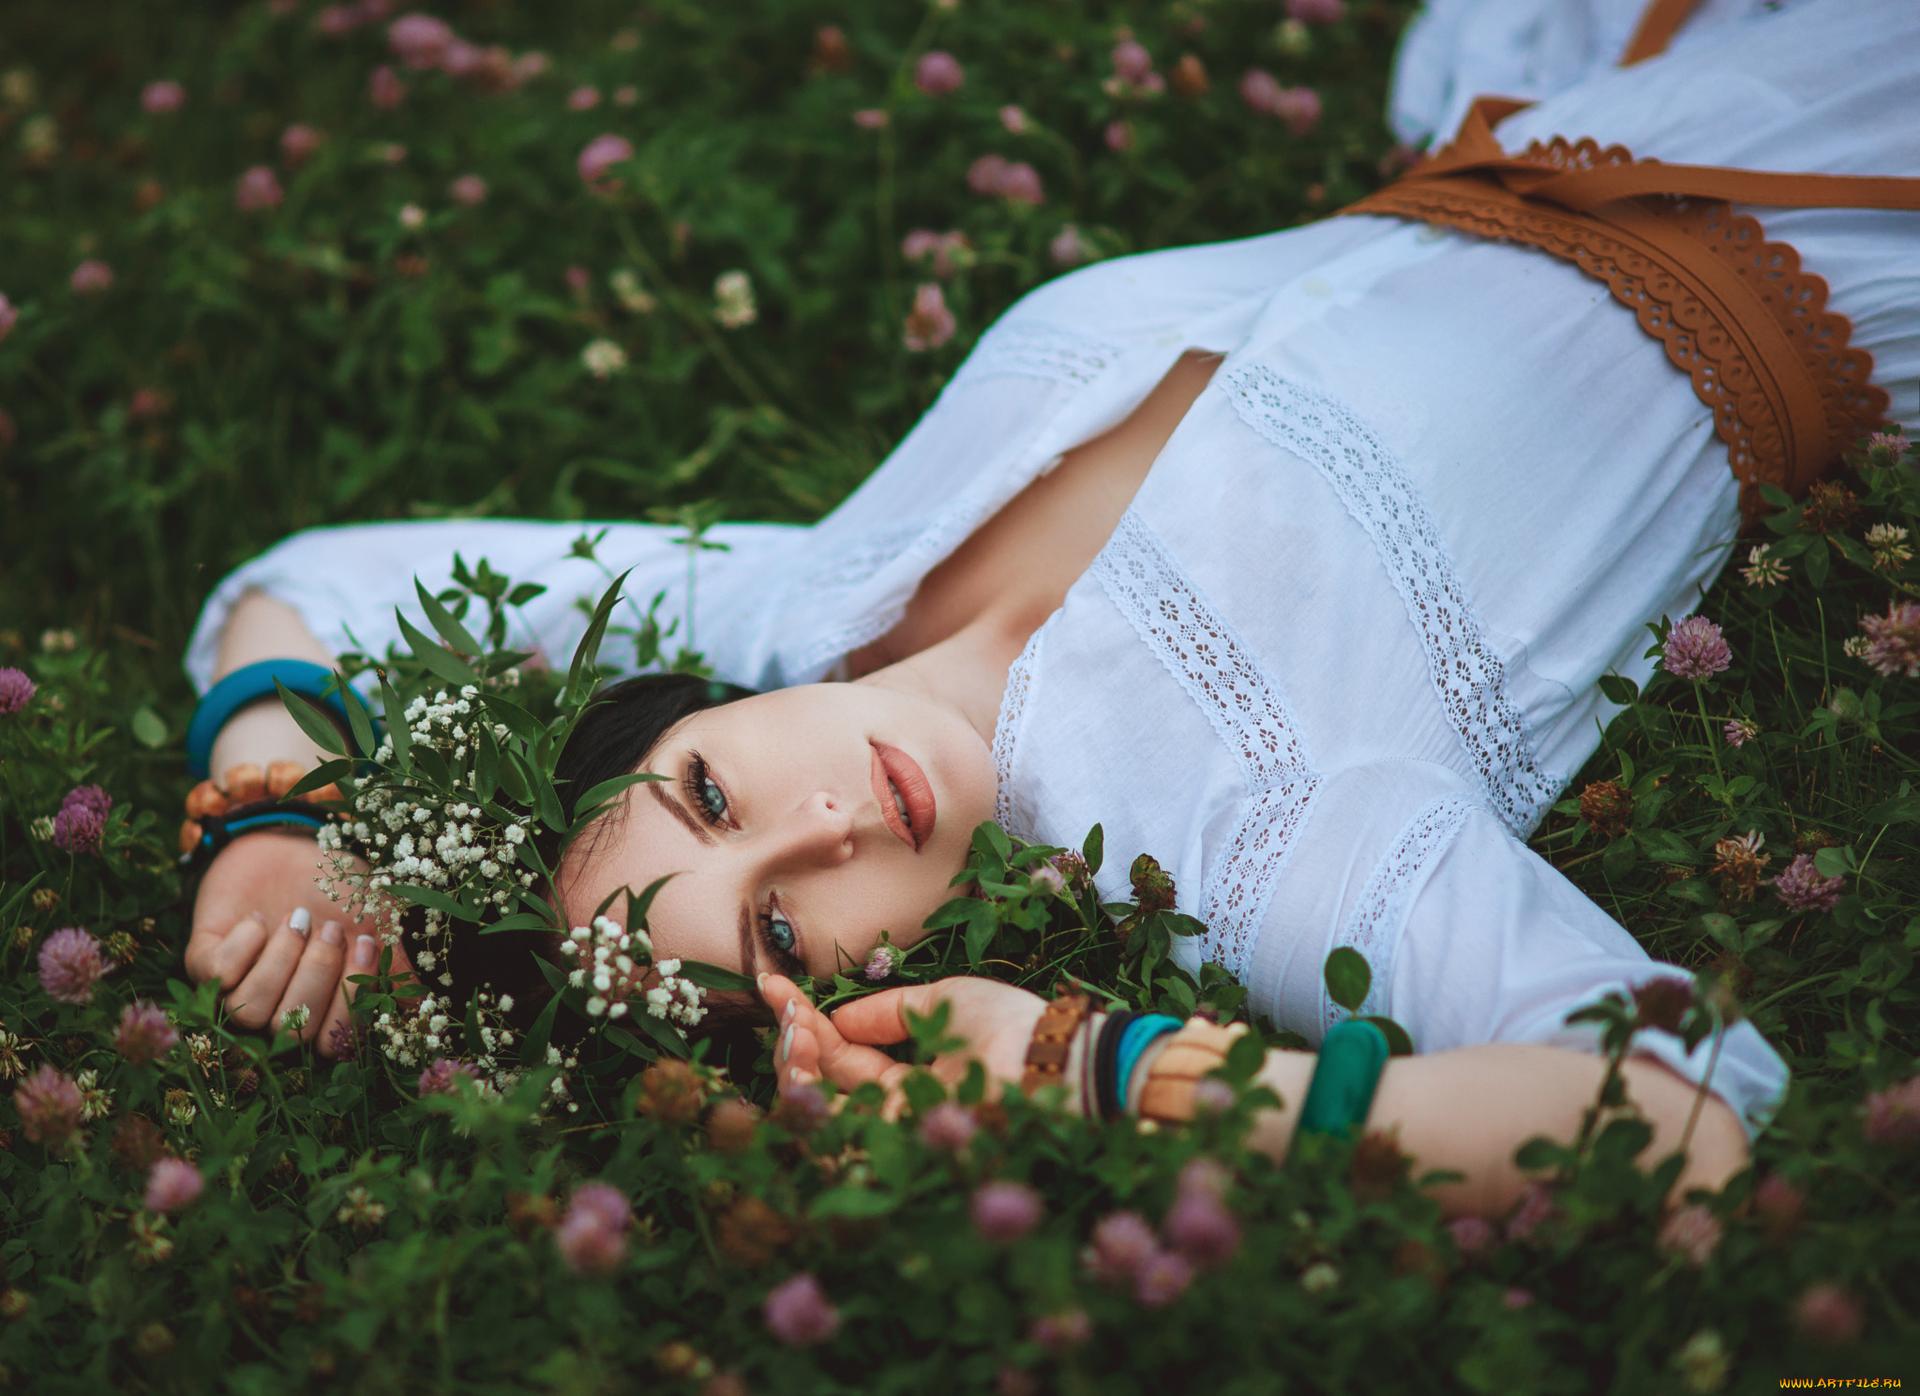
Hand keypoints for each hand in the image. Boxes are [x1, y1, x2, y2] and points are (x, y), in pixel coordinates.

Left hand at [184, 831, 409, 1054]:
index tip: (365, 946)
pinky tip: (259, 919)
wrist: (290, 842)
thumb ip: (393, 965)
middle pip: (291, 1030)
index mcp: (323, 1005)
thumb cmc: (338, 885)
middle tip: (328, 928)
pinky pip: (217, 976)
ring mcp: (239, 988)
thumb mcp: (377, 918)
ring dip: (280, 960)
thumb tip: (418, 1013)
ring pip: (250, 1011)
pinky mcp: (204, 963)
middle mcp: (280, 1006)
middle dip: (314, 976)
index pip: (333, 1044)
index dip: (348, 1003)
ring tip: (296, 918)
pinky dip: (244, 945)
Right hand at [758, 972, 1049, 1121]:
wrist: (1049, 1060)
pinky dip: (806, 1093)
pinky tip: (801, 1052)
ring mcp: (892, 1134)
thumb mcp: (940, 1001)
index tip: (774, 985)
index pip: (842, 1055)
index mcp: (910, 1076)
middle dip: (791, 1043)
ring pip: (816, 1112)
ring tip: (794, 1028)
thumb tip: (834, 1018)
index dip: (805, 1021)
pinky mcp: (891, 1153)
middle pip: (820, 1086)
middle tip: (787, 1007)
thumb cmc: (1008, 1025)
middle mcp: (895, 1109)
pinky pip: (830, 1135)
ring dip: (791, 1066)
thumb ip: (886, 1012)